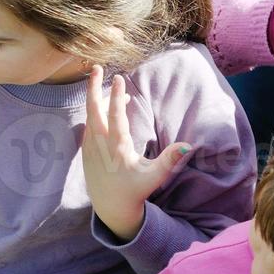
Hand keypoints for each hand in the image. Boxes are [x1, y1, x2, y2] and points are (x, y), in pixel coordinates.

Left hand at [81, 66, 191, 241]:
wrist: (110, 206)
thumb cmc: (135, 190)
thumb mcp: (155, 176)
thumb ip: (170, 160)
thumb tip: (188, 145)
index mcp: (117, 147)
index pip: (115, 115)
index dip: (116, 95)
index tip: (118, 77)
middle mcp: (99, 144)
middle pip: (92, 109)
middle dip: (93, 86)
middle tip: (95, 67)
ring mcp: (89, 146)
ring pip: (90, 115)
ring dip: (97, 99)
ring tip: (113, 88)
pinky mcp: (85, 149)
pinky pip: (88, 124)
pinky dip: (95, 112)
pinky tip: (106, 108)